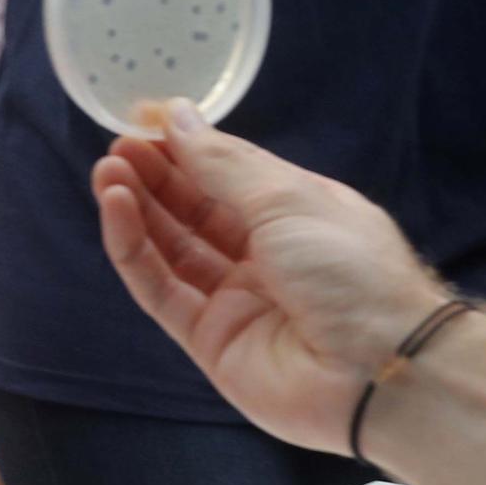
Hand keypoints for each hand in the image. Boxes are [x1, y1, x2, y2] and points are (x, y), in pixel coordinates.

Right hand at [92, 99, 449, 453]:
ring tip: (107, 172)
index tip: (143, 124)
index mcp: (295, 214)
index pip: (227, 176)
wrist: (379, 368)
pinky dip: (134, 250)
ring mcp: (234, 300)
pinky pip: (161, 290)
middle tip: (116, 148)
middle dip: (155, 178)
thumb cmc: (348, 267)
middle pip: (194, 211)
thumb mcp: (288, 198)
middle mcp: (263, 255)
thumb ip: (223, 163)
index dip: (185, 151)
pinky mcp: (207, 340)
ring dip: (138, 209)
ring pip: (172, 249)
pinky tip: (115, 210)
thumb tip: (177, 115)